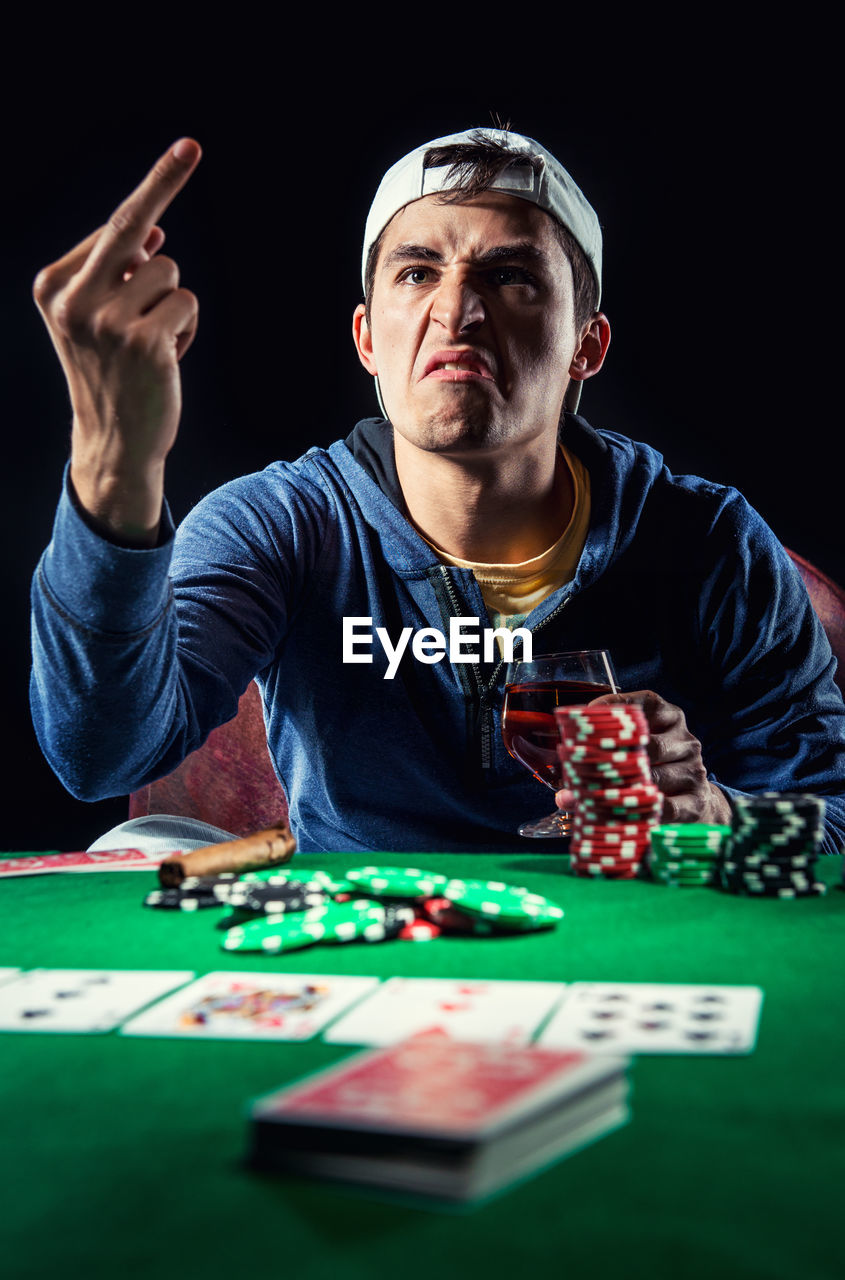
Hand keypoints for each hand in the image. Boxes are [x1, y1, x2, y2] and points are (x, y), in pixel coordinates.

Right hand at [33, 138, 201, 542]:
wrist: (113, 440)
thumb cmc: (109, 373)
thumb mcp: (95, 320)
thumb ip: (116, 274)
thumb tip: (153, 233)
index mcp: (53, 286)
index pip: (113, 227)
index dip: (154, 192)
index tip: (186, 149)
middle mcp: (74, 299)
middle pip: (131, 226)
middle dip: (163, 180)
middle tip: (191, 145)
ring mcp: (108, 320)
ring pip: (168, 273)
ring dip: (171, 305)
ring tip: (150, 342)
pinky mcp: (145, 341)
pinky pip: (185, 303)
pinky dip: (184, 329)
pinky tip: (164, 358)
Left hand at [554, 689, 731, 823]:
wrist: (694, 801)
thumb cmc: (651, 771)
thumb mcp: (631, 756)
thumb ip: (599, 762)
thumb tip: (564, 797)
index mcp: (667, 716)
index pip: (642, 703)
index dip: (612, 708)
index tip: (584, 716)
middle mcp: (684, 739)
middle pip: (647, 744)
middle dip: (610, 757)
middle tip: (580, 769)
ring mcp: (694, 769)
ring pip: (655, 777)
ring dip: (622, 789)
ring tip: (594, 798)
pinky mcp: (697, 800)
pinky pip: (666, 808)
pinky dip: (641, 813)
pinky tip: (622, 816)